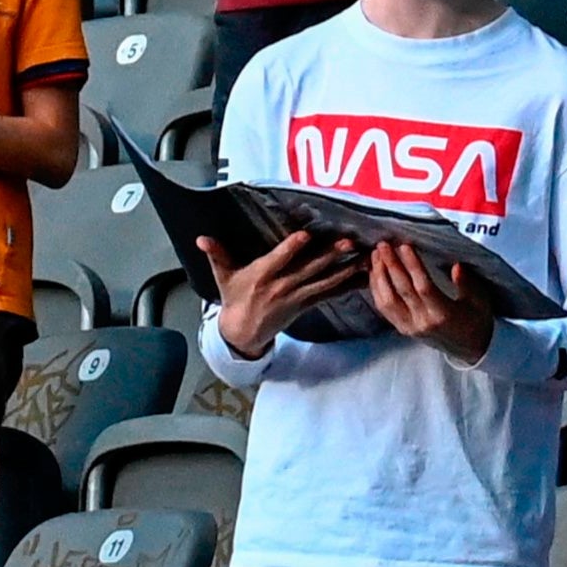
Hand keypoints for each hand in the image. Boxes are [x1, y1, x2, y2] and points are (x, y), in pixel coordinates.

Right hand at [204, 227, 363, 360]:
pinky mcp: (307, 304)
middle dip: (329, 257)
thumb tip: (201, 238)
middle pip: (308, 270)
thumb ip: (216, 255)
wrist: (242, 332)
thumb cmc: (234, 299)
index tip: (305, 235)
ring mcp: (297, 297)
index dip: (291, 249)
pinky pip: (330, 294)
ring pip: (324, 283)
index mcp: (261, 277)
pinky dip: (348, 285)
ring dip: (346, 271)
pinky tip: (365, 277)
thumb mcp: (223, 278)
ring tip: (365, 260)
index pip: (277, 261)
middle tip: (348, 243)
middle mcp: (282, 287)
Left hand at [366, 238, 495, 363]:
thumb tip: (456, 266)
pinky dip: (376, 289)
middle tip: (383, 245)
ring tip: (375, 256)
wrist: (470, 348)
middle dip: (391, 265)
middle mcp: (423, 322)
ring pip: (387, 300)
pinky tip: (375, 273)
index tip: (405, 246)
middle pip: (402, 290)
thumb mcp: (480, 301)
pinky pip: (384, 308)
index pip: (424, 287)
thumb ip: (468, 283)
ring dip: (379, 276)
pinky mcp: (403, 328)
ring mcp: (410, 327)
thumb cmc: (476, 321)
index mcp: (444, 315)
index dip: (413, 266)